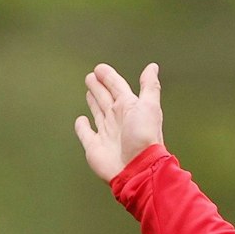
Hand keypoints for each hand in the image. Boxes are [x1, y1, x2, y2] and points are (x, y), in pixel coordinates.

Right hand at [74, 63, 163, 182]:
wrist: (137, 168)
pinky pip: (85, 133)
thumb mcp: (149, 106)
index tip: (100, 68)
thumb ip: (149, 86)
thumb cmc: (144, 136)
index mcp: (129, 107)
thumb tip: (153, 66)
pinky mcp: (94, 146)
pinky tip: (81, 120)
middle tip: (91, 77)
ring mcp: (106, 133)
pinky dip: (82, 126)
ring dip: (93, 101)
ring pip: (97, 112)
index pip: (117, 87)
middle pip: (105, 98)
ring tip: (89, 91)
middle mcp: (117, 119)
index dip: (109, 77)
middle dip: (98, 87)